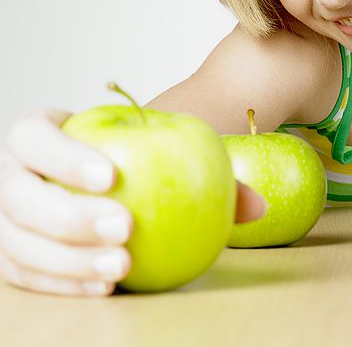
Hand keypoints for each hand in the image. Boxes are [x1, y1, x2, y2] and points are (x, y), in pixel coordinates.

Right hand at [0, 109, 264, 296]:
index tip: (112, 175)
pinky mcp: (14, 252)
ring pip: (16, 241)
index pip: (35, 136)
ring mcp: (8, 216)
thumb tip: (257, 206)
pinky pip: (25, 274)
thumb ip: (207, 170)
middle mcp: (14, 173)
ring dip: (66, 259)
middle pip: (18, 194)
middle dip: (69, 214)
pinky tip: (107, 287)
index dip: (64, 155)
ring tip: (121, 266)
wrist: (110, 177)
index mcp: (40, 134)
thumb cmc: (141, 158)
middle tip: (125, 227)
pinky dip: (62, 283)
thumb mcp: (168, 150)